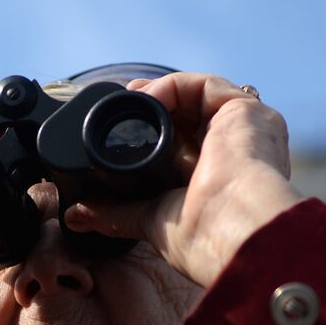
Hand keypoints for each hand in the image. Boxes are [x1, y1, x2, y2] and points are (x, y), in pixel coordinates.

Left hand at [62, 72, 303, 287]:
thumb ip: (117, 214)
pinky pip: (206, 86)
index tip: (120, 126)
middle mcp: (237, 149)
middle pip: (190, 114)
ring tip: (129, 98)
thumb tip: (77, 217)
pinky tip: (147, 98)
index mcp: (221, 176)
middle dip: (153, 105)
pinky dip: (172, 86)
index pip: (185, 141)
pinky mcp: (248, 112)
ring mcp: (245, 129)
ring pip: (198, 96)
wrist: (233, 233)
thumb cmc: (204, 238)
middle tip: (122, 103)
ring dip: (159, 93)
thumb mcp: (152, 221)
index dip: (153, 129)